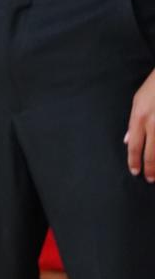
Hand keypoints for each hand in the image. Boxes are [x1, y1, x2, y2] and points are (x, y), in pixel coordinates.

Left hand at [125, 67, 154, 181]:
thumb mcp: (138, 100)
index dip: (134, 161)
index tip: (135, 171)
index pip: (134, 145)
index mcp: (140, 116)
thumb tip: (127, 140)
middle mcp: (154, 123)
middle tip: (150, 179)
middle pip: (151, 152)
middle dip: (150, 168)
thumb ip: (133, 122)